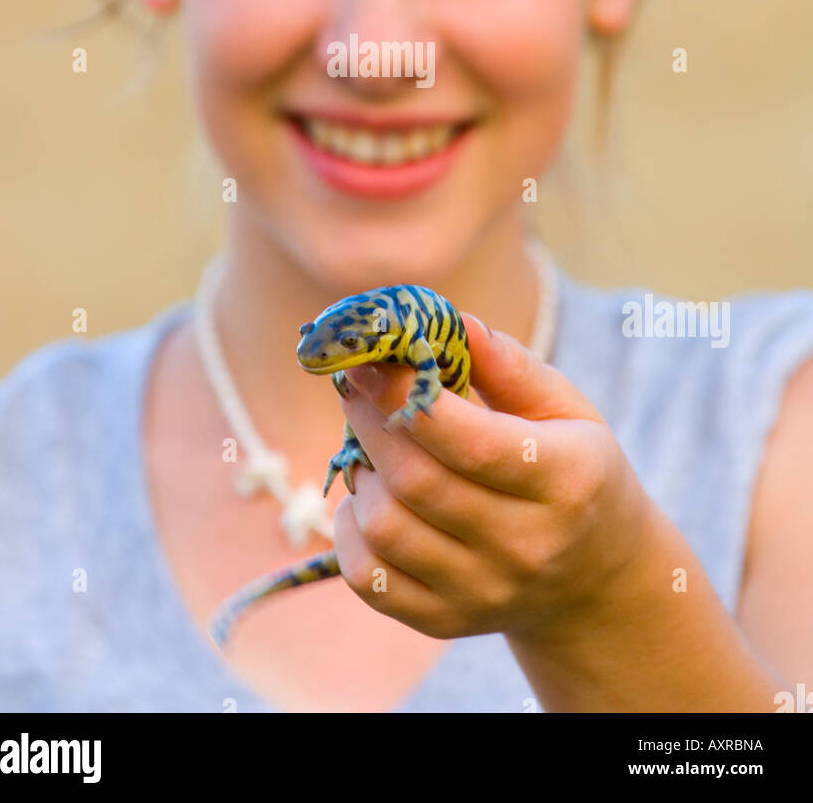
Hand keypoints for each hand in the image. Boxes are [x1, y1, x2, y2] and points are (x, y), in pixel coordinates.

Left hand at [332, 314, 652, 642]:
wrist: (594, 579)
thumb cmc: (573, 470)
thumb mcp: (566, 409)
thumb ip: (508, 365)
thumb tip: (450, 322)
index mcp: (564, 481)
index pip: (469, 440)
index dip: (406, 393)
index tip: (371, 357)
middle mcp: (526, 546)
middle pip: (416, 481)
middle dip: (370, 420)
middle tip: (356, 383)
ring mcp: (483, 592)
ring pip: (385, 528)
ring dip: (361, 471)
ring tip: (372, 440)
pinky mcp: (445, 622)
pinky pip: (368, 576)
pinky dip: (349, 528)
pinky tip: (369, 494)